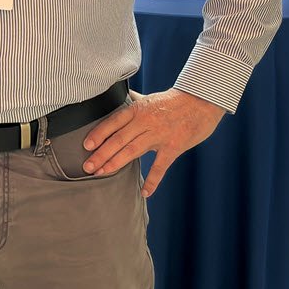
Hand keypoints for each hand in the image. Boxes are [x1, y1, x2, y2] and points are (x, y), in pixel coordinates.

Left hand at [79, 88, 224, 196]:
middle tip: (88, 167)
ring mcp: (159, 135)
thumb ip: (134, 100)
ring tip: (102, 173)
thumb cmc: (174, 101)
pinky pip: (160, 167)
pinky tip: (144, 192)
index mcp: (138, 110)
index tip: (86, 146)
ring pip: (132, 151)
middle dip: (101, 154)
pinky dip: (152, 181)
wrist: (202, 101)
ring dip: (115, 163)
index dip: (98, 134)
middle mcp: (146, 122)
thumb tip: (121, 95)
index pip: (113, 122)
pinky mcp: (173, 147)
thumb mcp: (151, 98)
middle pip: (118, 139)